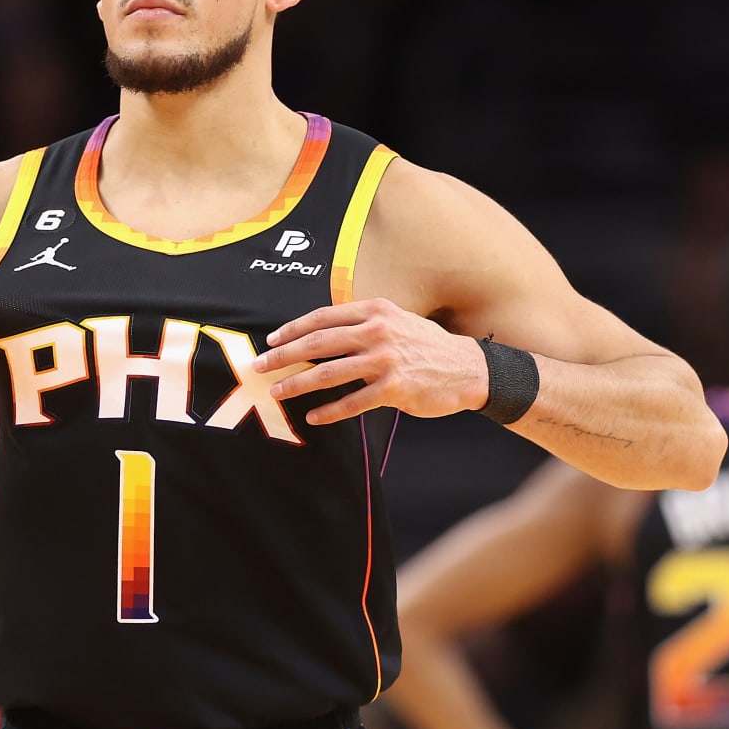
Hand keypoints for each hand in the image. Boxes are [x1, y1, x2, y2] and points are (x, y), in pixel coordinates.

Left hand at [252, 298, 486, 424]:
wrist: (468, 368)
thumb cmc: (426, 346)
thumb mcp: (395, 320)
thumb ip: (362, 323)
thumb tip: (320, 334)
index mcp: (375, 311)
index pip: (323, 318)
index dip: (292, 329)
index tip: (271, 339)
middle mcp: (378, 331)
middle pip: (318, 343)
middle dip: (283, 356)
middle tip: (260, 366)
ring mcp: (386, 360)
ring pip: (329, 373)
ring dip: (297, 385)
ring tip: (277, 393)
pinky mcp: (394, 389)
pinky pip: (352, 403)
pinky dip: (329, 411)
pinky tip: (313, 417)